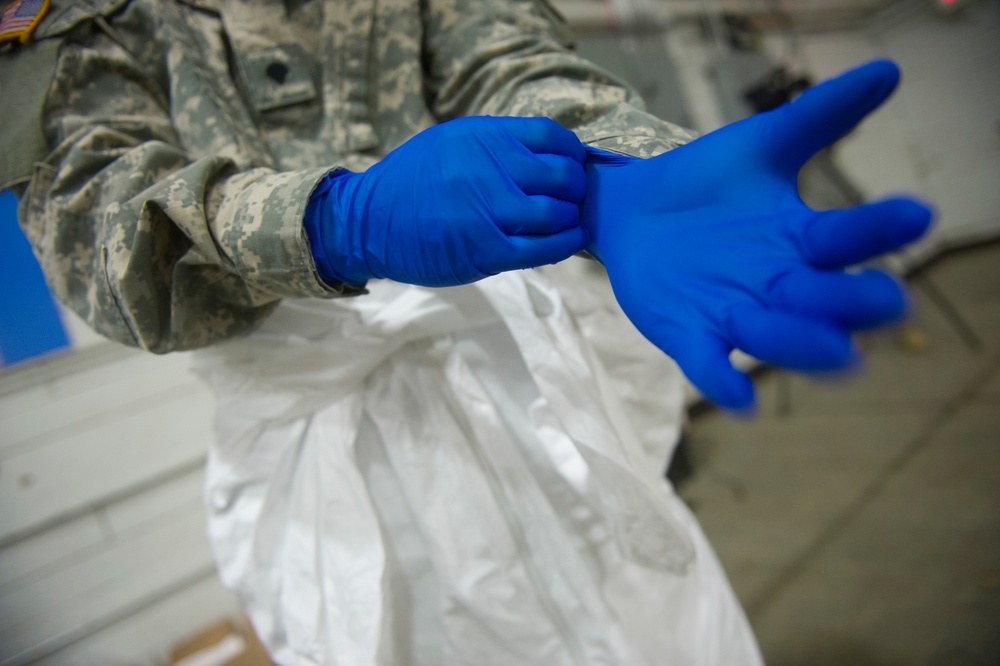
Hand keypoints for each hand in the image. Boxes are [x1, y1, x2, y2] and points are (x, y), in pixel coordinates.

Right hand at [305, 116, 588, 287]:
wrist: (366, 222)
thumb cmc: (411, 183)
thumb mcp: (450, 143)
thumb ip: (497, 145)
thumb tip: (551, 154)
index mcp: (480, 137)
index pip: (550, 136)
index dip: (572, 152)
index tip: (572, 164)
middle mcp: (486, 169)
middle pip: (562, 175)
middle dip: (576, 187)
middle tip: (572, 196)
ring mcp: (486, 212)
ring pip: (557, 212)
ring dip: (570, 217)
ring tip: (567, 220)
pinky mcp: (486, 251)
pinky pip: (543, 248)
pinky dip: (566, 244)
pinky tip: (571, 240)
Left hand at [582, 60, 933, 410]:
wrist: (634, 211)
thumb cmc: (706, 184)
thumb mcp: (759, 146)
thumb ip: (817, 116)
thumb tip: (889, 71)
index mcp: (803, 241)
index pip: (849, 239)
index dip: (879, 229)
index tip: (916, 213)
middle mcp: (781, 286)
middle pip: (829, 303)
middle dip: (856, 304)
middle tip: (887, 298)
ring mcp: (737, 315)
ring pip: (781, 341)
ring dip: (798, 344)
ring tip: (821, 344)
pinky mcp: (691, 335)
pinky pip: (712, 366)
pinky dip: (725, 383)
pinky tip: (739, 400)